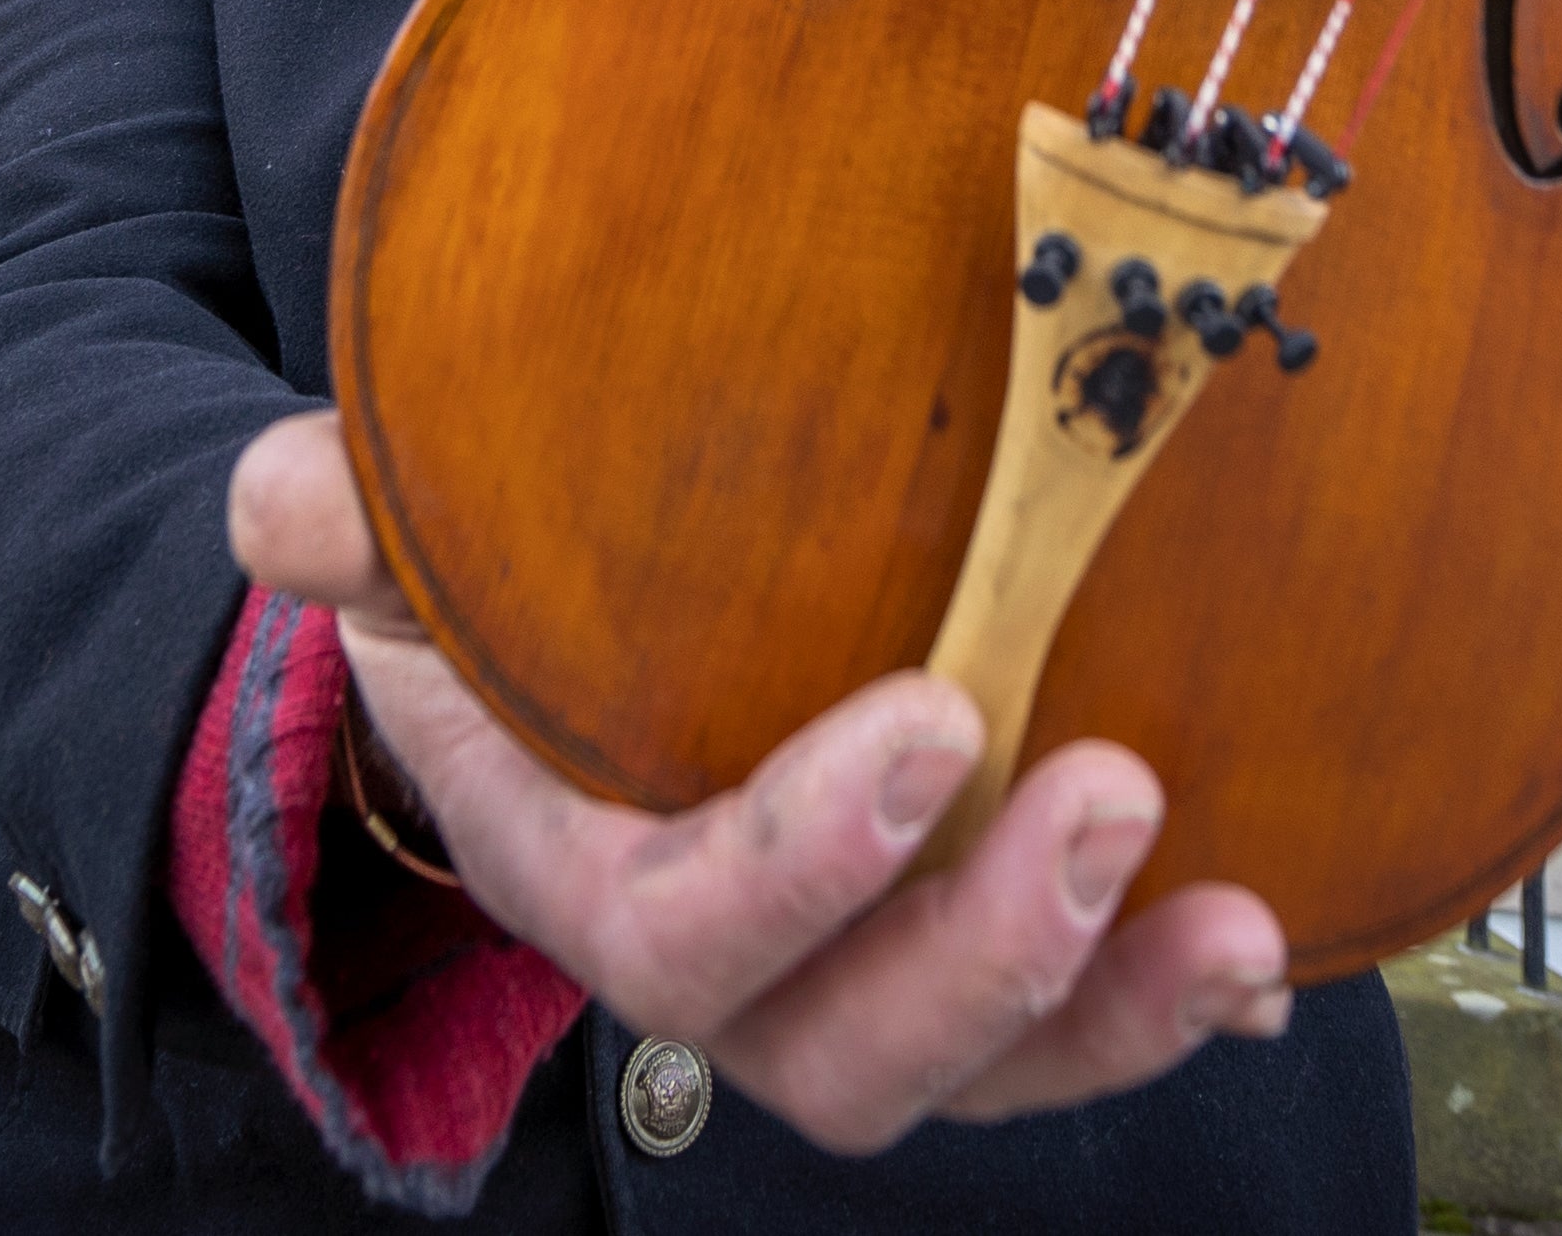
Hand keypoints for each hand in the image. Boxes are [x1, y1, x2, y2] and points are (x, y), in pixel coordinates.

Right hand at [227, 411, 1289, 1150]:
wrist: (559, 649)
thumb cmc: (493, 599)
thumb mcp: (414, 547)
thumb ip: (353, 523)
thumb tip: (286, 498)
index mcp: (592, 875)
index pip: (681, 937)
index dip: (803, 865)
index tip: (929, 727)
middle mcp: (742, 966)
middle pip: (850, 1053)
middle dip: (986, 955)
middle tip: (1111, 794)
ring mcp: (869, 969)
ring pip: (986, 1063)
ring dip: (1115, 1010)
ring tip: (1231, 923)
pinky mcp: (977, 936)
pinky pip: (1081, 1024)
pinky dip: (1174, 1000)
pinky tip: (1274, 949)